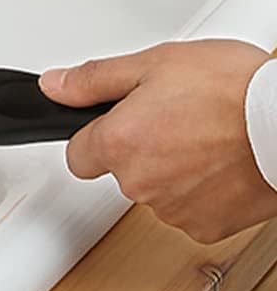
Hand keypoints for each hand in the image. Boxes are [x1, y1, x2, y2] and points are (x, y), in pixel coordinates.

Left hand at [39, 40, 276, 243]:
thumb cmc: (235, 89)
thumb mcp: (155, 63)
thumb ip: (95, 79)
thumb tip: (55, 85)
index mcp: (118, 142)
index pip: (76, 155)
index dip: (96, 136)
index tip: (116, 125)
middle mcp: (139, 182)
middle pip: (120, 171)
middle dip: (141, 147)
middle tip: (176, 117)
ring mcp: (172, 208)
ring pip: (156, 190)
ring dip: (173, 168)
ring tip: (207, 135)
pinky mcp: (207, 227)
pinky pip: (190, 209)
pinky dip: (202, 191)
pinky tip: (222, 162)